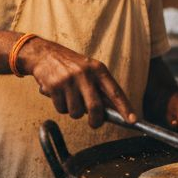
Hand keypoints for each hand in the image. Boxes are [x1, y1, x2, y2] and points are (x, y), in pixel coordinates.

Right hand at [18, 37, 133, 127]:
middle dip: (96, 121)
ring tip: (70, 99)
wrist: (44, 54)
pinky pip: (61, 109)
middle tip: (94, 123)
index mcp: (98, 69)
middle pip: (95, 107)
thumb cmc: (71, 65)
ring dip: (74, 112)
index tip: (133, 121)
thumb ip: (100, 88)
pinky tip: (59, 95)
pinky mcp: (54, 86)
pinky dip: (61, 107)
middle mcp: (84, 74)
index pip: (115, 92)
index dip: (125, 108)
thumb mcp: (89, 70)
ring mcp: (68, 80)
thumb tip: (113, 111)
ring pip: (76, 112)